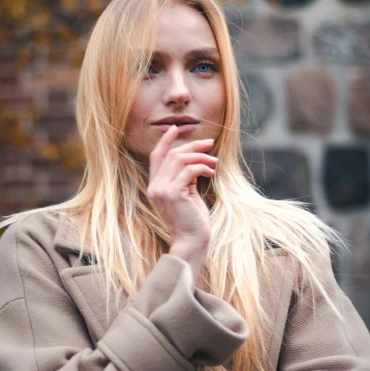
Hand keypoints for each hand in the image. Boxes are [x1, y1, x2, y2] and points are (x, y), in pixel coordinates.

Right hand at [147, 124, 217, 251]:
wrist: (191, 242)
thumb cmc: (192, 221)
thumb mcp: (186, 195)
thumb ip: (185, 179)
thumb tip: (195, 163)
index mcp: (155, 187)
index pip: (156, 157)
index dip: (165, 141)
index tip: (175, 128)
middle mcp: (155, 187)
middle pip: (171, 154)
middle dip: (192, 146)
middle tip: (210, 144)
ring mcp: (162, 191)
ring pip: (180, 159)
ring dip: (200, 157)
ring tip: (214, 162)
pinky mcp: (174, 194)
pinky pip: (189, 170)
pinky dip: (202, 167)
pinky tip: (211, 172)